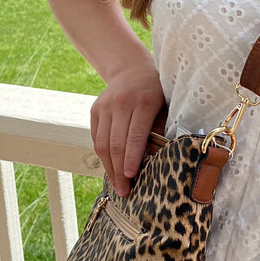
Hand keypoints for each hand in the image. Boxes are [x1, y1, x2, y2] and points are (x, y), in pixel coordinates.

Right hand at [90, 68, 165, 196]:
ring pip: (102, 143)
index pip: (135, 136)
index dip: (131, 159)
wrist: (131, 68)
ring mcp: (105, 107)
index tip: (131, 178)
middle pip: (115, 143)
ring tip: (117, 186)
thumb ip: (160, 131)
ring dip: (108, 168)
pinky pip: (96, 138)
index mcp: (144, 102)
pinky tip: (110, 169)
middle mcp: (121, 104)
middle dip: (119, 171)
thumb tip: (158, 160)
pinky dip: (103, 156)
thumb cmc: (155, 92)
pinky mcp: (95, 111)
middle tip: (125, 192)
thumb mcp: (165, 107)